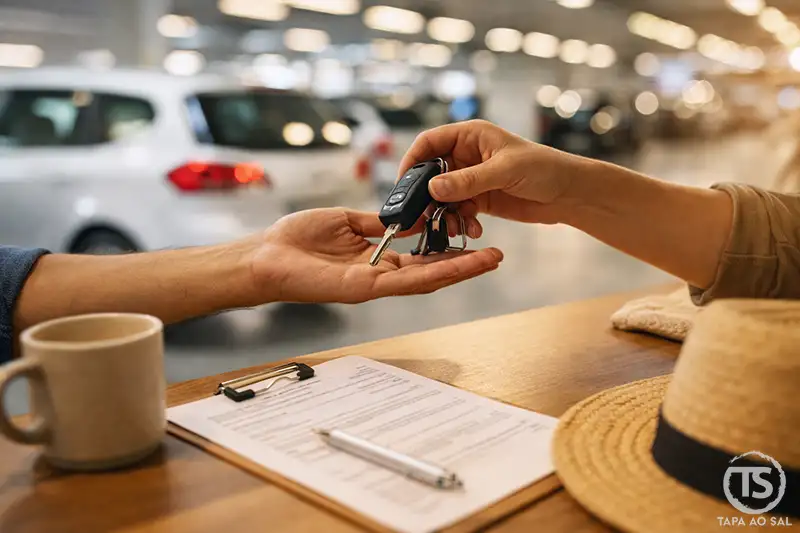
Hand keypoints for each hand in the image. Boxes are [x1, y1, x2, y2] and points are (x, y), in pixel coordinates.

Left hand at [248, 208, 503, 303]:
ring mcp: (375, 285)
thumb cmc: (297, 239)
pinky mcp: (366, 288)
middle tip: (497, 256)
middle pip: (432, 272)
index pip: (421, 258)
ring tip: (492, 260)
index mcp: (376, 259)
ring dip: (462, 270)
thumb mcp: (346, 221)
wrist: (266, 255)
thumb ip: (378, 223)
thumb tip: (405, 217)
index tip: (474, 241)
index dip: (449, 252)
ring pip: (427, 279)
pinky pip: (408, 281)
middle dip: (466, 265)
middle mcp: (381, 275)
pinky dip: (438, 273)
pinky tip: (462, 265)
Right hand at [399, 120, 586, 223]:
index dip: (413, 160)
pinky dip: (460, 222)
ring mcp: (471, 179)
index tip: (404, 183)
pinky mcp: (479, 200)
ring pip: (442, 196)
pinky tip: (473, 230)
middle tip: (421, 215)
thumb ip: (468, 181)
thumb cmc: (544, 168)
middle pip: (431, 173)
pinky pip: (457, 211)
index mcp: (470, 136)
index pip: (429, 142)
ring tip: (453, 227)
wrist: (569, 194)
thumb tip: (433, 189)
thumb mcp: (504, 171)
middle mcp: (466, 156)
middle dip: (426, 195)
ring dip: (443, 213)